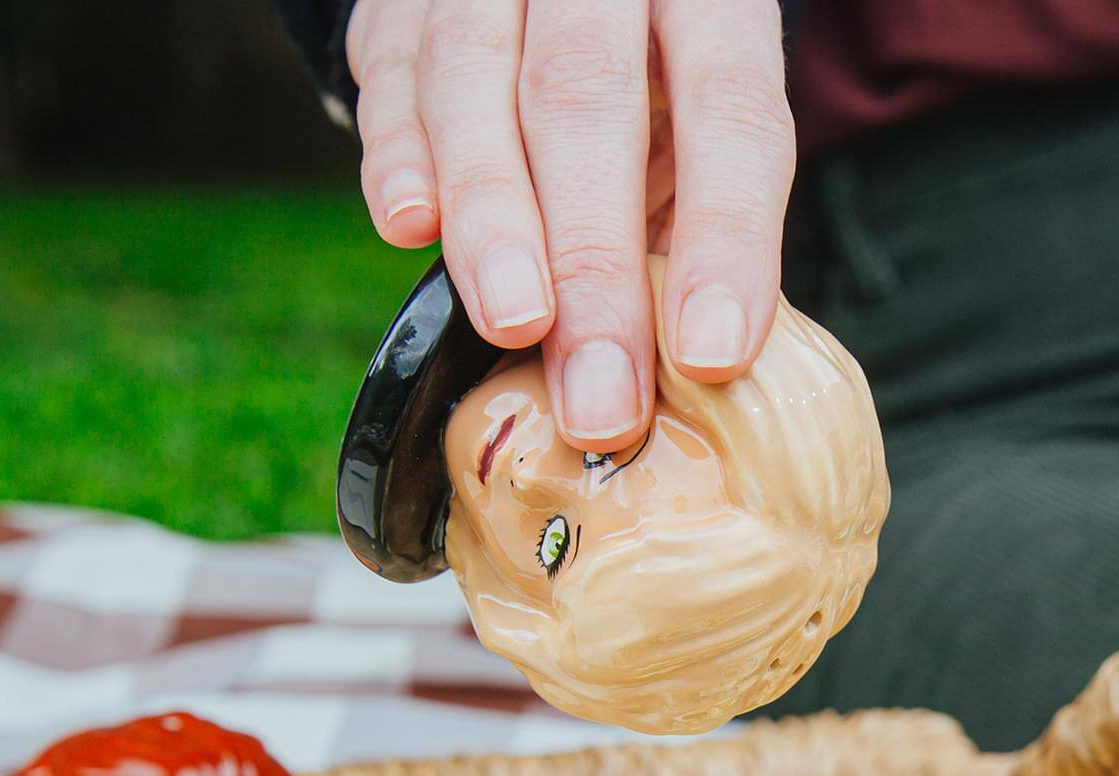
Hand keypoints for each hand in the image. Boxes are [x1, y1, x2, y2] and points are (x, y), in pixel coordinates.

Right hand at [345, 0, 794, 448]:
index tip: (708, 356)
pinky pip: (389, 75)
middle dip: (592, 261)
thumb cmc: (652, 83)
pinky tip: (410, 226)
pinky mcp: (399, 3)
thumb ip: (698, 223)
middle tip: (599, 394)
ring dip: (493, 220)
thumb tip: (701, 371)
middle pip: (587, 96)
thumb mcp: (701, 127)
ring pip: (473, 77)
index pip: (730, 109)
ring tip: (516, 323)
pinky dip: (398, 158)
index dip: (722, 237)